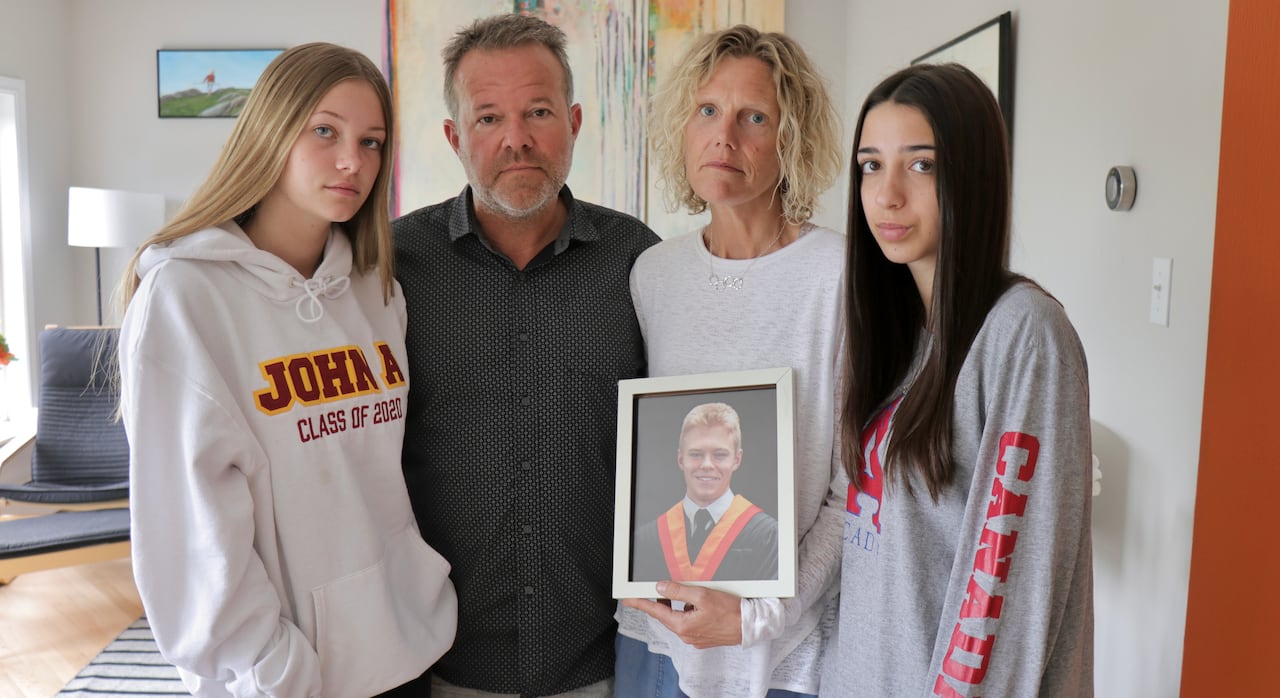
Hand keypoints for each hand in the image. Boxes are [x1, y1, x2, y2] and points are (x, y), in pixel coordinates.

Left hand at [621, 581, 741, 648]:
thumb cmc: (730, 612)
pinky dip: (690, 611)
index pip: (656, 612)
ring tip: (690, 593)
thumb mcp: (702, 595)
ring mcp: (695, 638)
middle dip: (663, 602)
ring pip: (679, 617)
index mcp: (683, 626)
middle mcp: (686, 635)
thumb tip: (660, 588)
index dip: (641, 604)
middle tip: (659, 588)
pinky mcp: (703, 637)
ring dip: (679, 606)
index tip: (628, 600)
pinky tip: (701, 604)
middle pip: (666, 615)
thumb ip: (679, 592)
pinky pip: (689, 622)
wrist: (750, 626)